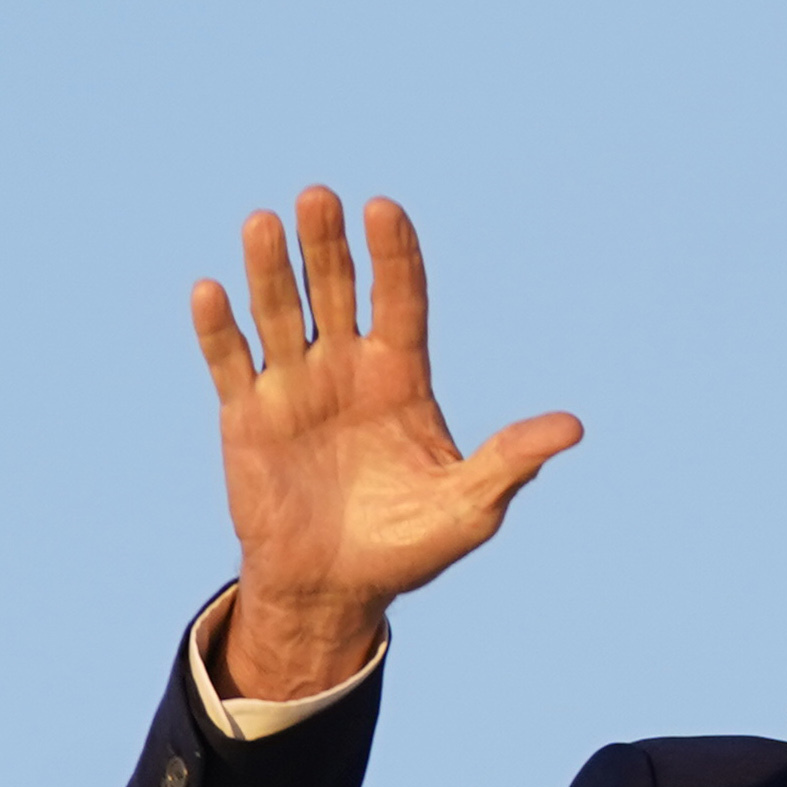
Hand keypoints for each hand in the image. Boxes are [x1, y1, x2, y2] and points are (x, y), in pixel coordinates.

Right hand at [192, 188, 582, 698]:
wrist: (336, 589)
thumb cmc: (408, 546)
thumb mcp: (471, 507)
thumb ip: (513, 461)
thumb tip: (574, 428)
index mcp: (400, 378)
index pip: (400, 300)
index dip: (394, 256)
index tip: (385, 210)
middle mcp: (345, 368)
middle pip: (337, 289)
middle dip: (328, 244)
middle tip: (320, 197)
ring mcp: (294, 387)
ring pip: (280, 312)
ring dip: (271, 269)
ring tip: (264, 222)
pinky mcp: (247, 416)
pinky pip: (230, 362)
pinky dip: (219, 328)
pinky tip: (212, 290)